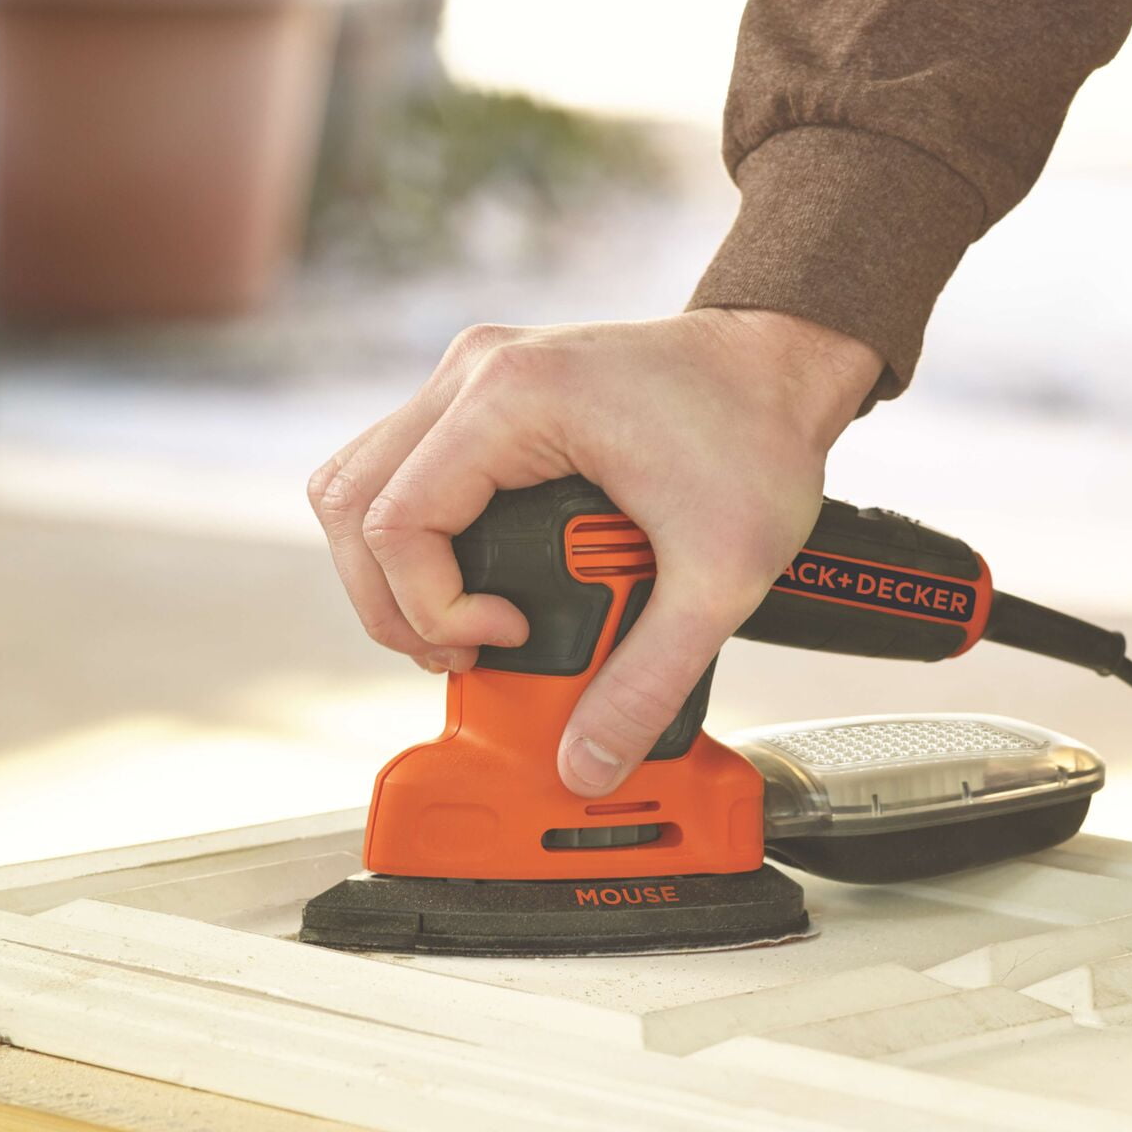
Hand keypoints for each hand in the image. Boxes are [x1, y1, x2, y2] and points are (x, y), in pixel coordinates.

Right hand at [308, 309, 881, 794]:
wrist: (782, 367)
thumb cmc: (758, 437)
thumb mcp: (718, 577)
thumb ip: (649, 680)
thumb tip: (586, 764)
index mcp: (512, 397)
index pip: (396, 523)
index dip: (432, 610)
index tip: (507, 642)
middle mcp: (475, 374)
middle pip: (349, 501)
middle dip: (389, 603)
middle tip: (460, 656)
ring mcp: (473, 379)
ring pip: (361, 483)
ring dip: (390, 570)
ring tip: (460, 629)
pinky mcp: (486, 397)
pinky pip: (406, 472)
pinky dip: (418, 537)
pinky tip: (477, 583)